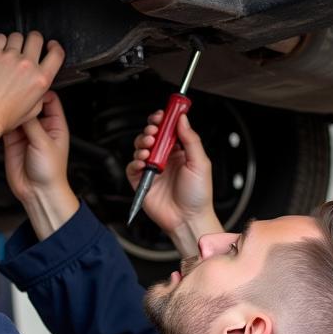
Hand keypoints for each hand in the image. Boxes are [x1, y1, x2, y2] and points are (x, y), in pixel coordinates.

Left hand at [0, 31, 65, 148]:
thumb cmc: (2, 118)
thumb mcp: (32, 111)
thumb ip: (40, 95)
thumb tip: (39, 86)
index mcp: (41, 79)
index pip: (57, 54)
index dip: (54, 46)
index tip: (49, 45)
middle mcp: (27, 65)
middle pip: (36, 38)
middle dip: (32, 40)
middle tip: (26, 47)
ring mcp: (9, 57)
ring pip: (17, 36)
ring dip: (14, 42)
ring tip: (7, 53)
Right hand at [2, 92, 78, 239]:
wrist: (38, 193)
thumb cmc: (50, 172)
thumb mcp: (44, 142)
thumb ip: (32, 123)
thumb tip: (23, 106)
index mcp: (55, 124)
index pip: (49, 99)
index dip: (40, 91)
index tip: (30, 84)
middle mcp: (40, 127)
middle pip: (30, 105)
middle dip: (22, 98)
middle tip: (13, 88)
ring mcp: (26, 134)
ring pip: (17, 114)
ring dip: (11, 109)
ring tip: (2, 100)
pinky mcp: (12, 142)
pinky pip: (6, 126)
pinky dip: (2, 121)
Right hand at [126, 112, 222, 255]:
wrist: (188, 218)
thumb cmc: (198, 195)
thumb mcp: (200, 163)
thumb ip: (191, 139)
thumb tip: (182, 119)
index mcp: (180, 152)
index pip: (168, 130)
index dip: (164, 120)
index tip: (162, 115)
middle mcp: (165, 158)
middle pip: (151, 136)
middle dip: (150, 130)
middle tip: (154, 131)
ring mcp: (152, 169)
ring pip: (140, 148)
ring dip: (142, 144)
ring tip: (149, 148)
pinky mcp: (141, 181)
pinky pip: (132, 167)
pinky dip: (135, 162)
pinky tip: (143, 163)